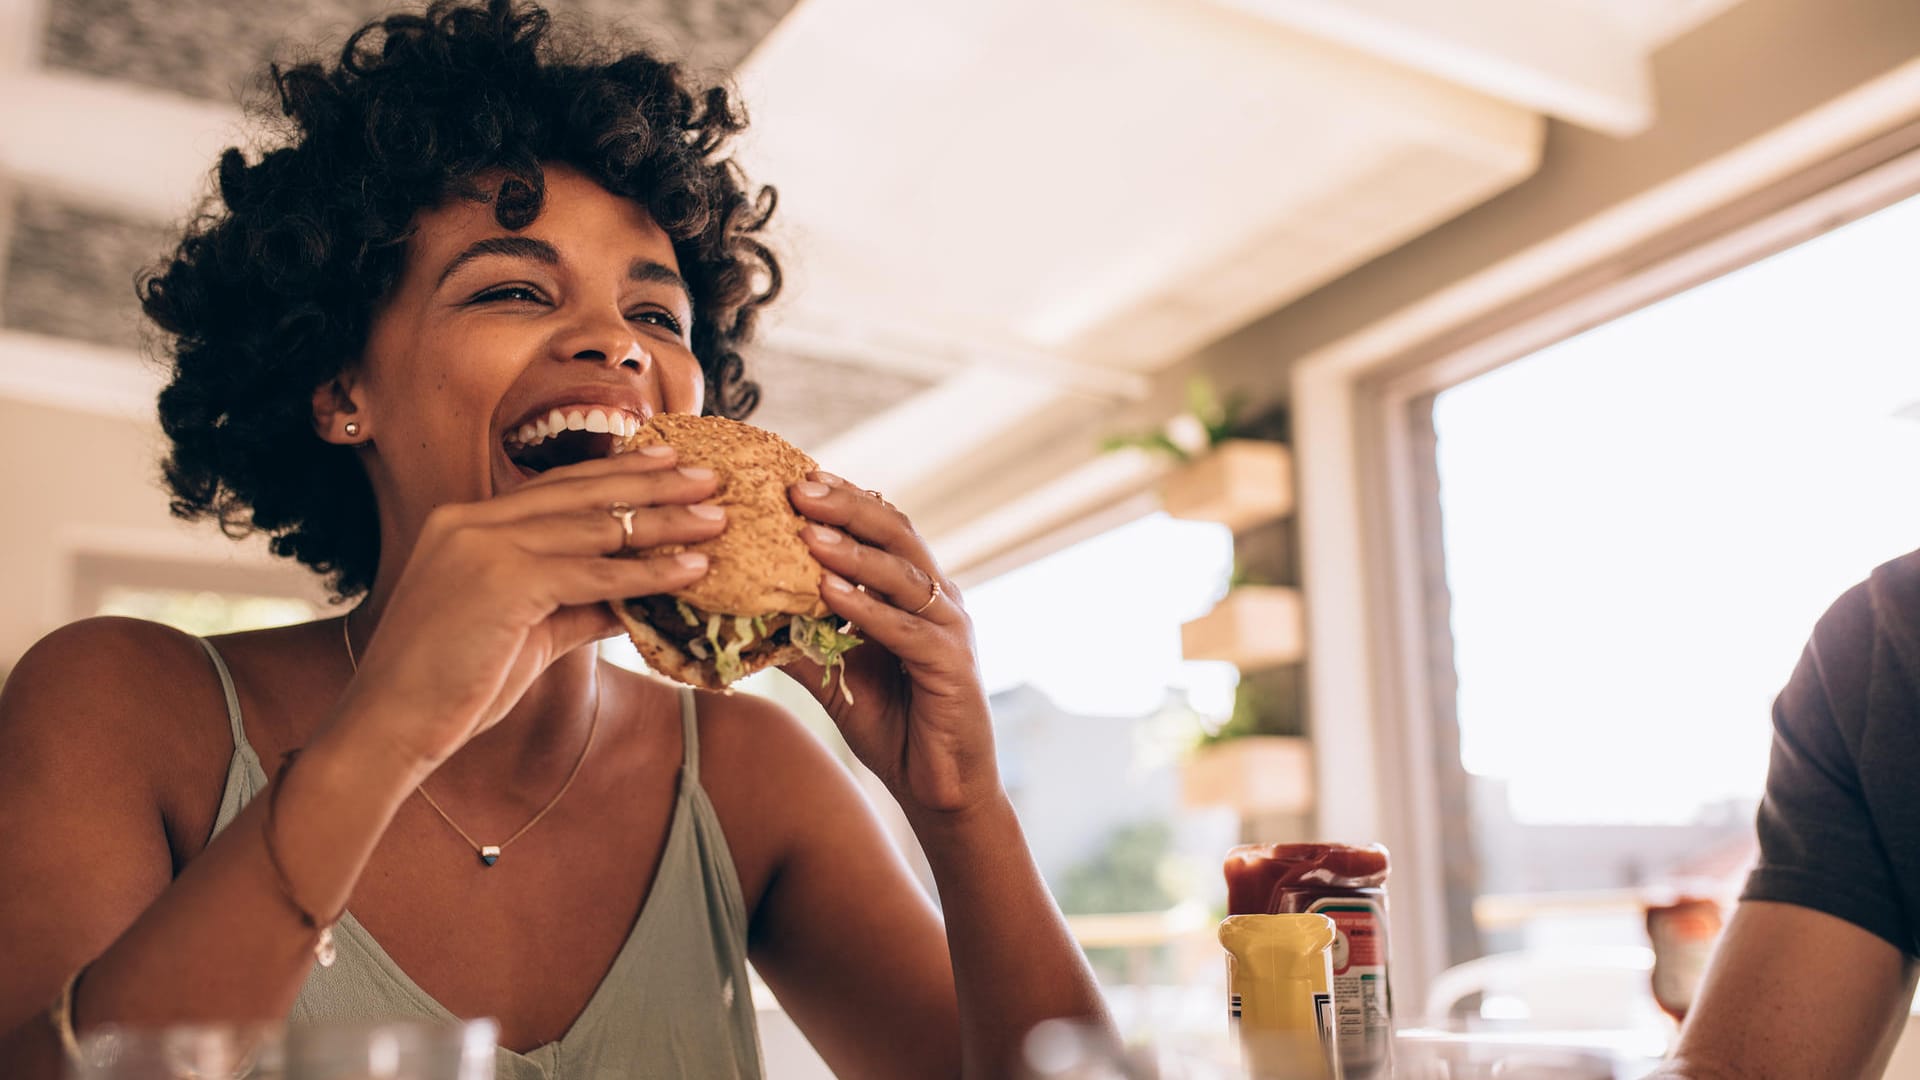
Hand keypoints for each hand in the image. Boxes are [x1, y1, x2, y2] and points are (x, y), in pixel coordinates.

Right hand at [331, 450, 724, 768]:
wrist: (391, 726)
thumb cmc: (452, 686)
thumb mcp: (526, 632)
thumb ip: (577, 605)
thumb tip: (637, 598)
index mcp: (465, 523)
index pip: (556, 488)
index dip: (616, 474)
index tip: (667, 464)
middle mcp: (471, 521)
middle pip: (581, 492)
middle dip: (652, 482)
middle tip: (709, 476)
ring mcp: (483, 546)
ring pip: (595, 527)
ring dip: (665, 523)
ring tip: (717, 520)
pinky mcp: (502, 581)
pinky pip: (594, 573)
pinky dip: (648, 572)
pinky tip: (690, 569)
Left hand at [785, 473, 999, 814]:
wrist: (940, 788)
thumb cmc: (893, 725)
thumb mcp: (836, 675)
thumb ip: (802, 639)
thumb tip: (743, 612)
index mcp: (915, 592)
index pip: (882, 528)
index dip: (843, 500)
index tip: (795, 477)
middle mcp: (938, 599)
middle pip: (896, 533)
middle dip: (846, 507)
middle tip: (798, 486)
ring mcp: (950, 629)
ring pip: (902, 574)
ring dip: (853, 550)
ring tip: (808, 531)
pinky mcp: (951, 665)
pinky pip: (905, 628)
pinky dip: (866, 608)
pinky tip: (829, 592)